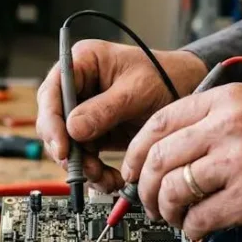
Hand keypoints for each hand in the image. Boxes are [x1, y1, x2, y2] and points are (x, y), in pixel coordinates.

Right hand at [37, 40, 207, 191]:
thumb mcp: (137, 90)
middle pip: (55, 122)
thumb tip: (73, 129)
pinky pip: (85, 156)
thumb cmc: (166, 76)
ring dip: (83, 166)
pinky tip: (110, 179)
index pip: (52, 91)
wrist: (189, 90)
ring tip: (104, 177)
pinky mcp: (95, 132)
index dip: (52, 121)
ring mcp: (85, 111)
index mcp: (83, 63)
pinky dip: (95, 171)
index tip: (63, 148)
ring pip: (68, 144)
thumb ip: (105, 109)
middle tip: (84, 169)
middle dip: (68, 150)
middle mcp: (78, 87)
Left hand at [121, 83, 241, 238]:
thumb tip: (171, 149)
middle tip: (147, 201)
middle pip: (158, 158)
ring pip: (172, 189)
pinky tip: (198, 228)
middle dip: (143, 186)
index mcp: (226, 100)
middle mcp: (227, 127)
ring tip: (174, 217)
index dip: (135, 151)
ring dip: (165, 210)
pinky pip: (198, 218)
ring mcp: (237, 163)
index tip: (130, 169)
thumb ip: (216, 120)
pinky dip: (190, 228)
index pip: (159, 122)